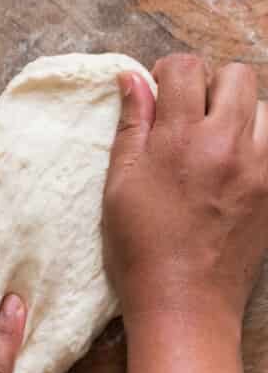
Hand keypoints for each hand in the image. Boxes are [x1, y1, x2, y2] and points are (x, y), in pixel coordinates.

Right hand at [104, 55, 267, 372]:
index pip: (184, 68)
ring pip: (262, 106)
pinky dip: (256, 145)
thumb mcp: (118, 189)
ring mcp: (259, 164)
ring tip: (215, 148)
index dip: (167, 74)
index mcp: (178, 139)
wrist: (184, 304)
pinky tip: (234, 170)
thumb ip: (130, 129)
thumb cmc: (139, 252)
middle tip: (189, 120)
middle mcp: (225, 142)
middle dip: (210, 87)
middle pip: (235, 75)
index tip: (159, 95)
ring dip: (239, 115)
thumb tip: (132, 79)